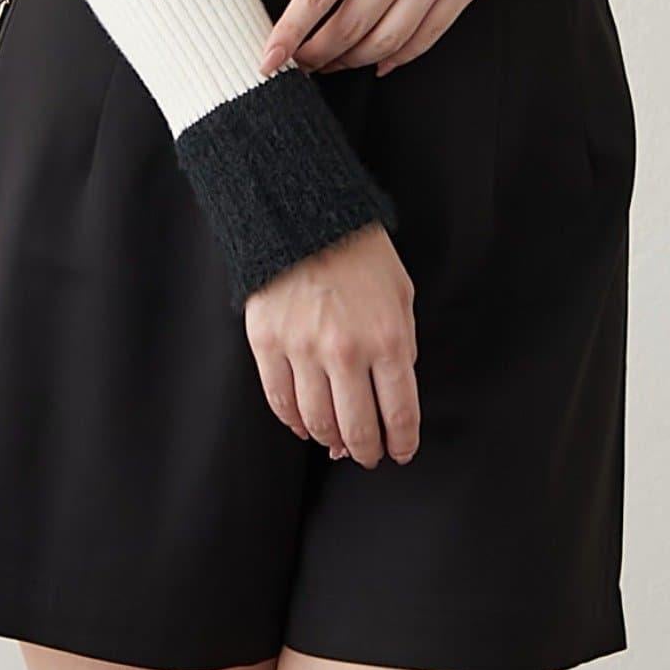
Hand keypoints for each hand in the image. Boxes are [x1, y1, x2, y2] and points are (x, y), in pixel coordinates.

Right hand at [245, 223, 418, 465]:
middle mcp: (345, 351)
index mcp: (387, 338)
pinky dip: (294, 421)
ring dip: (331, 440)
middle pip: (357, 428)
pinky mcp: (267, 342)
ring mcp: (302, 349)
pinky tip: (305, 424)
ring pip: (317, 422)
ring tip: (338, 441)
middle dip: (368, 451)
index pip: (399, 413)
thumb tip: (389, 397)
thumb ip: (401, 347)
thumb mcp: (400, 295)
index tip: (400, 452)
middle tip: (369, 456)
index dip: (402, 443)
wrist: (305, 213)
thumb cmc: (359, 253)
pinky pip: (280, 400)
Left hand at [258, 0, 494, 76]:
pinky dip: (398, 57)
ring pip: (385, 41)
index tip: (268, 58)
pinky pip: (425, 37)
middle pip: (348, 26)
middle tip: (297, 63)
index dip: (289, 32)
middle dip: (315, 55)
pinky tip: (378, 62)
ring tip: (331, 63)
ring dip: (351, 61)